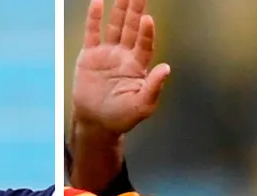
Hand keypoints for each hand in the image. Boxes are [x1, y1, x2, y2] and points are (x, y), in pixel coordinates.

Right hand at [72, 0, 170, 134]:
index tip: (147, 19)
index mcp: (138, 66)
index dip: (146, 32)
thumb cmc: (121, 117)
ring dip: (120, 9)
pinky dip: (94, 18)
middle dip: (136, 10)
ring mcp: (107, 54)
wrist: (96, 122)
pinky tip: (98, 3)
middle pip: (132, 28)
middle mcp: (124, 56)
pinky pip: (93, 33)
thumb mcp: (141, 106)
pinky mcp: (90, 56)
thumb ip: (153, 87)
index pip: (144, 44)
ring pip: (115, 26)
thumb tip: (166, 68)